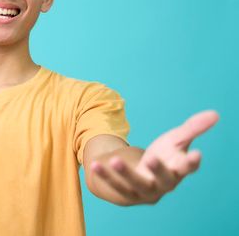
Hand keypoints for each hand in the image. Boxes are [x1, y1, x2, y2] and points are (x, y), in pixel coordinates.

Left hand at [90, 110, 218, 204]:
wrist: (138, 174)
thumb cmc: (162, 156)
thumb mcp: (175, 140)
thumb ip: (192, 128)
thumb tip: (215, 114)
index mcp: (177, 170)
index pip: (187, 168)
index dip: (191, 162)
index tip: (195, 154)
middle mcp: (163, 184)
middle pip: (163, 180)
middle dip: (157, 170)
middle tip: (150, 158)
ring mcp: (144, 192)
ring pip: (135, 184)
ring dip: (124, 173)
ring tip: (113, 159)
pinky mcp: (126, 195)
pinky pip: (114, 186)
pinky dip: (104, 176)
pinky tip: (93, 164)